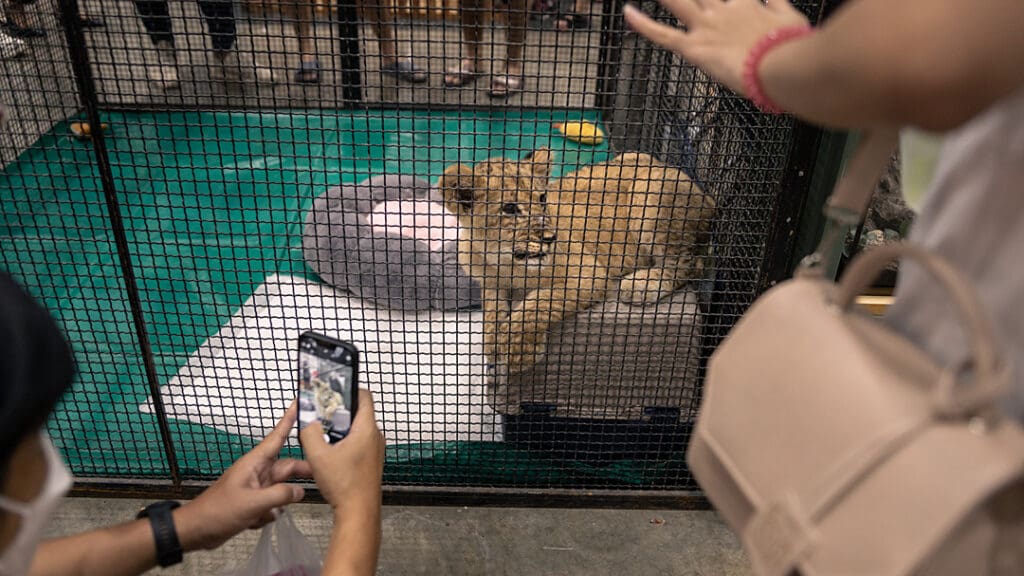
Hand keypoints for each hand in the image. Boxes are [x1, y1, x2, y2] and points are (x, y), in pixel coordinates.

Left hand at [174, 403, 312, 550]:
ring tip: (265, 513)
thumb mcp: (253, 503)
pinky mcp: (254, 504)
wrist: (197, 531)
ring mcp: (256, 489)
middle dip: (299, 474)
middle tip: (321, 475)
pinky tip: (254, 521)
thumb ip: (280, 495)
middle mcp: (258, 473)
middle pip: (287, 467)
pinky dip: (268, 515)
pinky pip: (273, 505)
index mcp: (254, 464)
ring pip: (282, 490)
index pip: (276, 437)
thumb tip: (300, 491)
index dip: (288, 420)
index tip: (299, 404)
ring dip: (278, 503)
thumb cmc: (218, 511)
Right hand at [300, 389, 383, 518]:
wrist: (358, 511)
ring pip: (357, 429)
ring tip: (323, 437)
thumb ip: (309, 433)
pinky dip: (344, 443)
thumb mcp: (318, 456)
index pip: (364, 396)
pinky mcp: (371, 461)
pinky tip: (330, 454)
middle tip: (322, 416)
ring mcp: (375, 450)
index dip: (349, 389)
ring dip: (340, 430)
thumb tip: (308, 422)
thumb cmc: (345, 486)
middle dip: (339, 412)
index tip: (334, 390)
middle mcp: (375, 437)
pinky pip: (358, 443)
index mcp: (367, 429)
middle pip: (358, 413)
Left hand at [623, 0, 809, 95]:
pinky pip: (663, 35)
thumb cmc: (792, 49)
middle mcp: (724, 11)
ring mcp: (708, 27)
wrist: (784, 66)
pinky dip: (643, 24)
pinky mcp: (695, 48)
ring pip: (678, 3)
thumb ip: (778, 3)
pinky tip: (627, 12)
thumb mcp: (791, 19)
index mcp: (747, 5)